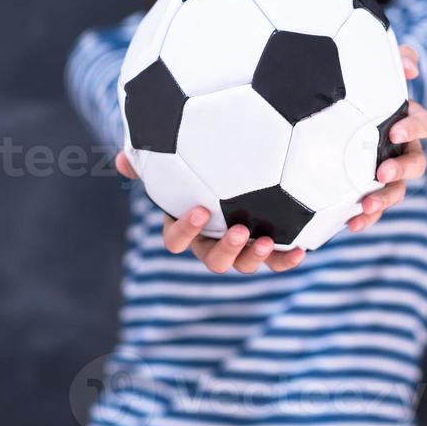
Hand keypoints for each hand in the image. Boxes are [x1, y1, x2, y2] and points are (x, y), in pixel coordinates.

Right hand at [115, 152, 305, 274]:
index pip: (175, 241)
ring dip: (255, 257)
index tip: (199, 209)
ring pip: (244, 265)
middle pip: (213, 261)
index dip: (185, 230)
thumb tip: (123, 160)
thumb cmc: (197, 166)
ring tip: (267, 240)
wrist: (239, 169)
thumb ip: (149, 160)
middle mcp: (212, 244)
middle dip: (224, 249)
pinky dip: (288, 258)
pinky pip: (278, 260)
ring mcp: (241, 249)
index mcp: (187, 228)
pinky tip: (303, 248)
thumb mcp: (174, 160)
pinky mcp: (268, 248)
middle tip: (237, 229)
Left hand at [346, 44, 426, 232]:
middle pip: (415, 163)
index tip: (396, 130)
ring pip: (396, 191)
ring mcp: (387, 172)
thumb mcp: (377, 67)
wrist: (338, 108)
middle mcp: (402, 150)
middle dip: (401, 170)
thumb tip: (411, 67)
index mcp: (406, 122)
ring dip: (384, 200)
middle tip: (382, 173)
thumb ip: (397, 58)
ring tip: (366, 207)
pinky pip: (373, 208)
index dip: (413, 128)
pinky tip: (350, 225)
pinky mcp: (369, 189)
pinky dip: (366, 218)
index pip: (423, 124)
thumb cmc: (362, 86)